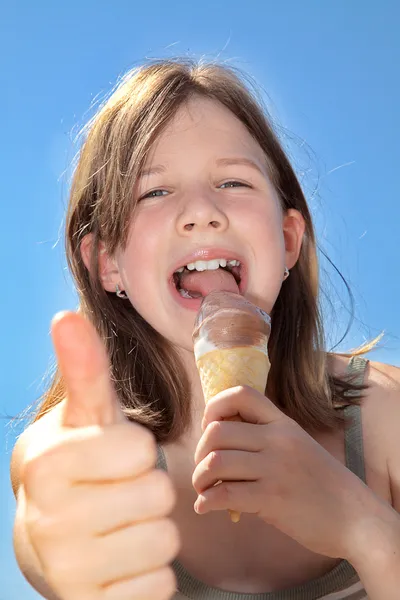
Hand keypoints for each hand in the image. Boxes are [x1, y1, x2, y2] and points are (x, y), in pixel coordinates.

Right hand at [22, 312, 179, 599]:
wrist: (49, 542)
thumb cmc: (82, 468)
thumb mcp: (86, 418)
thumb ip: (84, 370)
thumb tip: (67, 316)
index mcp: (44, 462)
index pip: (142, 449)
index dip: (138, 451)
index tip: (115, 458)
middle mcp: (45, 520)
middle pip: (158, 495)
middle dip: (149, 491)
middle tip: (120, 495)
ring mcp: (64, 572)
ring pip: (163, 541)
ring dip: (154, 531)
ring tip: (122, 527)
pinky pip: (158, 587)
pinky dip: (151, 573)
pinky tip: (121, 563)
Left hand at [192, 385, 376, 560]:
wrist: (355, 517)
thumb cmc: (320, 482)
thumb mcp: (297, 445)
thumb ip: (265, 437)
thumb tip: (218, 441)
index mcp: (283, 423)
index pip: (241, 393)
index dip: (215, 407)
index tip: (211, 428)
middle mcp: (277, 439)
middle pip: (217, 431)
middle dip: (200, 452)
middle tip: (204, 469)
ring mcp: (275, 468)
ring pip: (215, 461)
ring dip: (200, 478)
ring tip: (204, 489)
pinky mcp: (272, 499)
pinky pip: (224, 494)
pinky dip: (206, 502)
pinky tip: (205, 508)